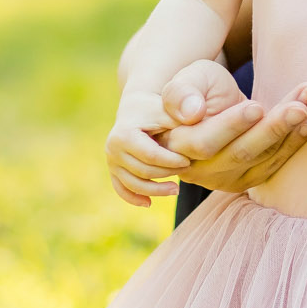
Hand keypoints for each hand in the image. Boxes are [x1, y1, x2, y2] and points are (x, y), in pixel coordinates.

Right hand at [105, 89, 187, 207]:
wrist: (140, 107)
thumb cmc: (160, 107)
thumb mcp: (171, 104)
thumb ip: (184, 106)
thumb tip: (195, 114)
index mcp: (124, 134)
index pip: (150, 156)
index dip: (171, 162)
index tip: (189, 161)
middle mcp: (112, 149)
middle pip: (143, 172)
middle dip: (167, 174)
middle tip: (188, 170)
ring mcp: (112, 161)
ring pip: (133, 184)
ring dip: (156, 190)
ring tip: (176, 189)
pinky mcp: (114, 169)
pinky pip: (122, 189)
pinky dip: (134, 198)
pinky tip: (150, 203)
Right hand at [107, 60, 306, 204]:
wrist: (208, 106)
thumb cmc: (196, 88)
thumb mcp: (186, 79)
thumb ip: (181, 93)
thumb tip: (191, 112)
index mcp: (176, 146)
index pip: (204, 142)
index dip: (231, 126)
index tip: (256, 106)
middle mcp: (198, 170)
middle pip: (239, 154)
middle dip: (271, 130)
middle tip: (298, 108)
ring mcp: (224, 179)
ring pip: (261, 159)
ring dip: (288, 133)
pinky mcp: (247, 179)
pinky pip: (273, 164)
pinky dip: (293, 143)